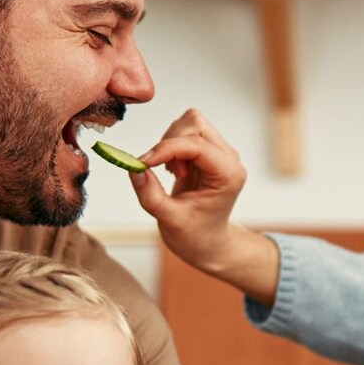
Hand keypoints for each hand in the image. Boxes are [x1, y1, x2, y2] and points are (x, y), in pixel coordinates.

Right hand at [128, 109, 254, 274]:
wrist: (207, 242)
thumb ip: (150, 195)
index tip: (143, 163)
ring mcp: (220, 153)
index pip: (197, 145)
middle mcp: (229, 159)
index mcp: (228, 175)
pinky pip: (186, 131)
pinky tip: (175, 169)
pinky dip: (172, 145)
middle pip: (195, 124)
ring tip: (173, 172)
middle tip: (169, 173)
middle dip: (171, 143)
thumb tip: (134, 168)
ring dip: (171, 142)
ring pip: (190, 122)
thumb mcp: (169, 220)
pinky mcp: (208, 151)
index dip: (166, 149)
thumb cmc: (195, 235)